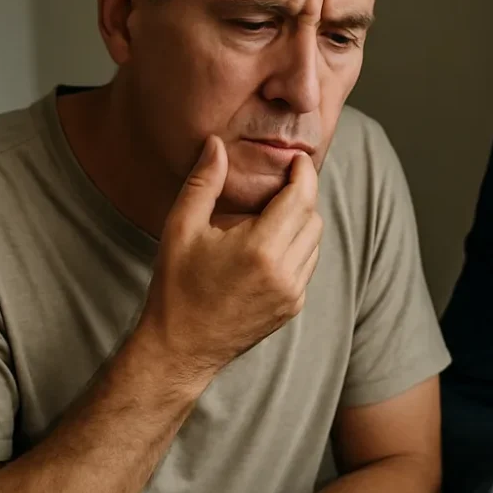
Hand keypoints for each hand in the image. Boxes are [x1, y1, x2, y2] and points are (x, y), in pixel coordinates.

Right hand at [138, 135, 322, 380]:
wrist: (181, 347)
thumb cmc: (176, 287)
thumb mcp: (181, 228)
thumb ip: (204, 182)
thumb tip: (217, 144)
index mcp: (261, 249)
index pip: (301, 198)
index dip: (303, 173)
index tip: (295, 159)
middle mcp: (285, 272)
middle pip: (313, 217)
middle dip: (302, 195)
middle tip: (281, 182)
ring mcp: (293, 293)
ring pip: (315, 242)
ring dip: (302, 222)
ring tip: (273, 213)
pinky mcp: (293, 307)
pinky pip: (307, 266)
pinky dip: (297, 248)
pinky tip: (270, 245)